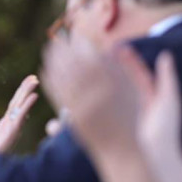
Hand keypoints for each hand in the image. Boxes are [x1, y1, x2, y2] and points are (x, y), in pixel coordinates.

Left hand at [0, 75, 38, 154]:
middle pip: (19, 103)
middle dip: (26, 90)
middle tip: (34, 78)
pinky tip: (34, 96)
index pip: (14, 105)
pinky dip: (27, 106)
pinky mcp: (13, 131)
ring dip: (28, 94)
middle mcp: (11, 124)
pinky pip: (21, 115)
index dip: (20, 93)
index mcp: (5, 124)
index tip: (28, 82)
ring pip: (22, 107)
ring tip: (35, 82)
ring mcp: (13, 127)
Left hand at [40, 36, 142, 152]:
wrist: (124, 150)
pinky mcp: (76, 117)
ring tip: (48, 48)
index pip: (95, 54)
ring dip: (54, 60)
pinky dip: (51, 80)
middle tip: (56, 35)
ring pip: (66, 77)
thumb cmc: (132, 118)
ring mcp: (88, 105)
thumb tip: (114, 46)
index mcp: (116, 82)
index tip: (75, 32)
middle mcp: (101, 91)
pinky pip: (59, 94)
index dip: (82, 41)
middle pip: (77, 62)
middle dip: (65, 47)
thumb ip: (126, 68)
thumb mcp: (136, 91)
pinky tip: (44, 70)